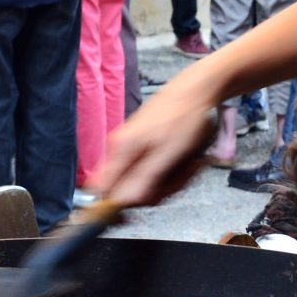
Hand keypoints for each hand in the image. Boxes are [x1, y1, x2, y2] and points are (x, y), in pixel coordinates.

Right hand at [84, 83, 216, 206]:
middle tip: (179, 179)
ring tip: (188, 166)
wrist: (196, 90)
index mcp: (121, 149)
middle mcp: (120, 149)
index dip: (117, 204)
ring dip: (170, 181)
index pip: (100, 189)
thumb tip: (123, 202)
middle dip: (157, 191)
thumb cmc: (184, 115)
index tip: (141, 205)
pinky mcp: (143, 148)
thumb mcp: (169, 152)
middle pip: (127, 190)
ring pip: (143, 182)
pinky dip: (171, 172)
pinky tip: (186, 162)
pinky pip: (152, 171)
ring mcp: (131, 149)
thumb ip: (145, 177)